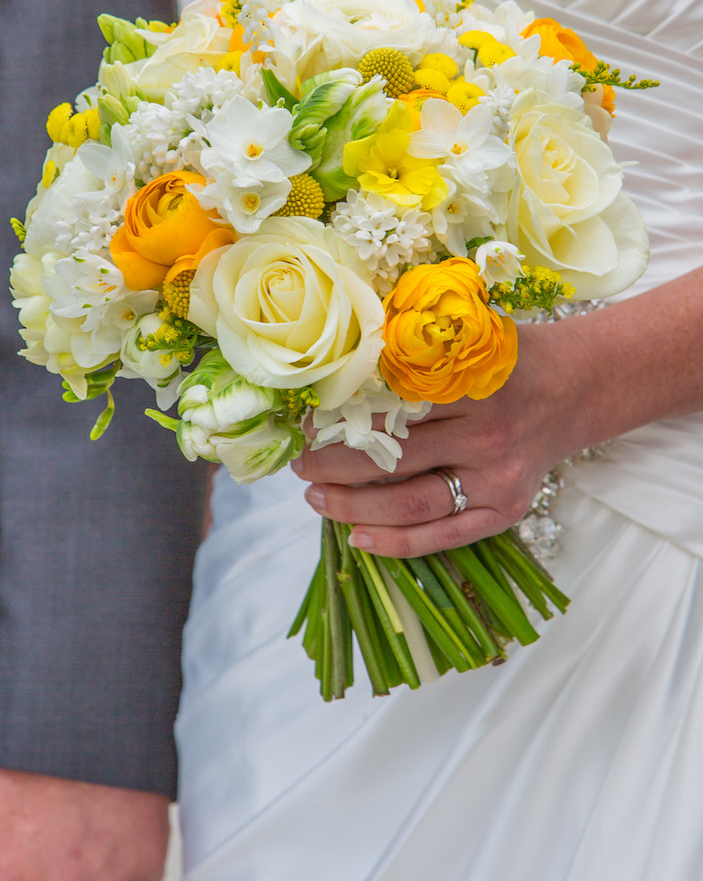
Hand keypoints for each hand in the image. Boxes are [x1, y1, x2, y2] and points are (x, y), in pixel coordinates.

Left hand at [293, 321, 586, 556]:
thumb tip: (335, 371)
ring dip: (354, 506)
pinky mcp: (506, 510)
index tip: (306, 424)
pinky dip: (397, 542)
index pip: (390, 408)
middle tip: (301, 465)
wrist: (579, 386)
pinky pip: (443, 536)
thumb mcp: (465, 338)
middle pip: (394, 459)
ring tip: (316, 499)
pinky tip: (357, 538)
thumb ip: (411, 354)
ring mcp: (498, 478)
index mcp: (471, 384)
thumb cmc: (509, 359)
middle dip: (334, 465)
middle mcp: (487, 434)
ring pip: (412, 502)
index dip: (341, 421)